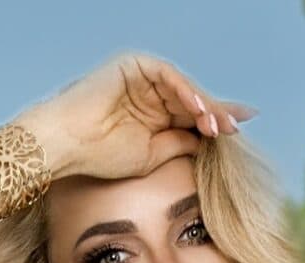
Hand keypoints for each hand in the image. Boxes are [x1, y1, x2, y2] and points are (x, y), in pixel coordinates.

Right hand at [17, 52, 253, 180]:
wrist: (64, 146)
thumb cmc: (98, 156)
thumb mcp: (150, 154)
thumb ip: (179, 143)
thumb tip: (209, 138)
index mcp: (149, 113)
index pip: (189, 113)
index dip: (214, 118)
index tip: (241, 126)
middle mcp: (147, 91)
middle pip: (190, 99)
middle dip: (213, 114)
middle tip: (233, 128)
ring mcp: (140, 76)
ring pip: (183, 88)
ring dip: (202, 106)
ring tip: (217, 125)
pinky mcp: (133, 65)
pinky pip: (168, 76)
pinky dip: (184, 91)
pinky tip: (197, 109)